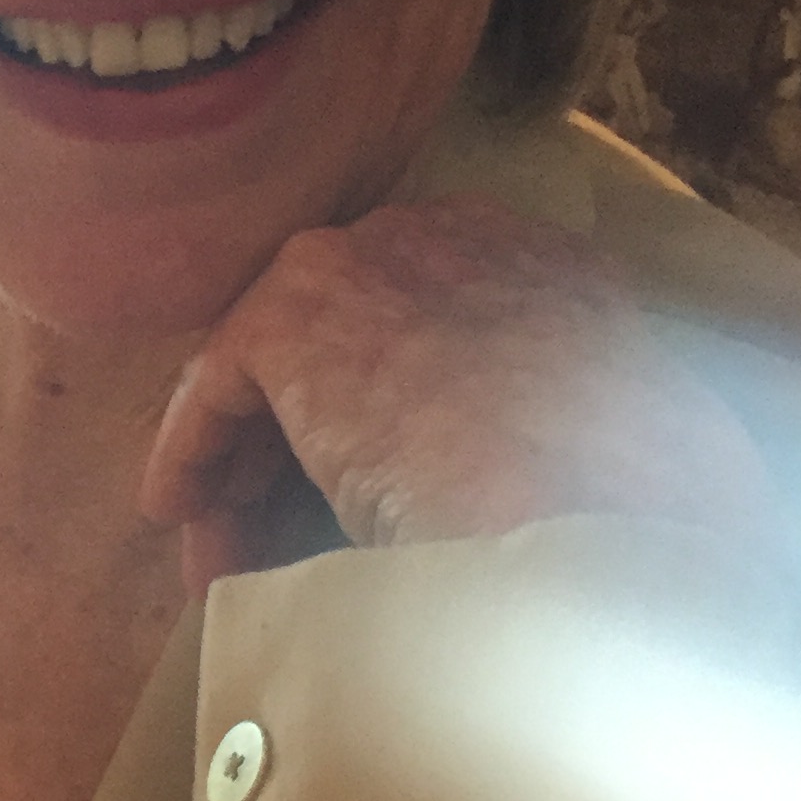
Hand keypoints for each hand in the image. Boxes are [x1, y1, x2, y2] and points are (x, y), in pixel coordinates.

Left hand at [140, 198, 785, 600]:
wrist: (598, 520)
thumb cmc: (617, 520)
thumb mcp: (593, 453)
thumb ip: (526, 437)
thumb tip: (459, 502)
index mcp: (545, 271)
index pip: (427, 325)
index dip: (376, 414)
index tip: (349, 493)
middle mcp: (456, 241)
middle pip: (341, 339)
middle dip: (295, 443)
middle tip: (267, 530)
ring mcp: (372, 262)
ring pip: (278, 370)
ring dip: (244, 471)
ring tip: (223, 559)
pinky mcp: (296, 314)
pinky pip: (220, 384)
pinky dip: (195, 453)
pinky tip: (183, 520)